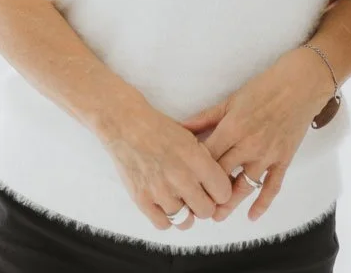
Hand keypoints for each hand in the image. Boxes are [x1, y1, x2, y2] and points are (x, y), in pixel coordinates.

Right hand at [99, 99, 233, 230]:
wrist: (127, 125)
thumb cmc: (159, 128)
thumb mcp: (189, 137)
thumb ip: (204, 161)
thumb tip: (216, 182)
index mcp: (195, 159)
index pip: (223, 192)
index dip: (220, 191)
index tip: (214, 189)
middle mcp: (180, 177)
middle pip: (206, 210)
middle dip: (205, 204)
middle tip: (197, 196)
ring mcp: (160, 191)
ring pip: (185, 221)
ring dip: (185, 213)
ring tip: (180, 201)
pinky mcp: (142, 200)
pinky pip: (163, 224)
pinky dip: (166, 218)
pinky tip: (165, 205)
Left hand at [179, 49, 330, 222]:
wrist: (299, 85)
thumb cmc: (263, 89)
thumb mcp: (230, 101)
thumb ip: (205, 118)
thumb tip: (180, 128)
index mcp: (232, 128)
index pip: (207, 157)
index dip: (194, 171)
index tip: (184, 181)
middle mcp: (249, 145)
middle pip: (223, 176)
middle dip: (208, 192)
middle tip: (195, 204)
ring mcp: (268, 155)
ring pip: (245, 186)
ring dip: (230, 203)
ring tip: (217, 216)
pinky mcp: (284, 160)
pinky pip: (272, 186)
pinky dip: (263, 203)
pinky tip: (252, 216)